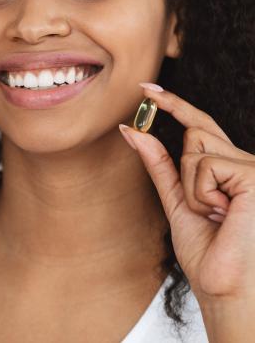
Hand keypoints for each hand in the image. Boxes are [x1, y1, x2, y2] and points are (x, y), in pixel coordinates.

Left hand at [118, 84, 254, 302]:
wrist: (226, 287)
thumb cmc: (207, 251)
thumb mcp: (176, 201)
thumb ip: (159, 164)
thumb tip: (132, 130)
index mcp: (228, 170)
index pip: (198, 128)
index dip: (174, 105)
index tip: (145, 88)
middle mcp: (244, 162)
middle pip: (193, 134)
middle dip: (184, 172)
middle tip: (206, 210)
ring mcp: (252, 166)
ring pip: (194, 149)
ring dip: (191, 188)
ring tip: (216, 216)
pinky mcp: (254, 174)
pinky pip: (204, 165)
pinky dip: (201, 193)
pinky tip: (223, 214)